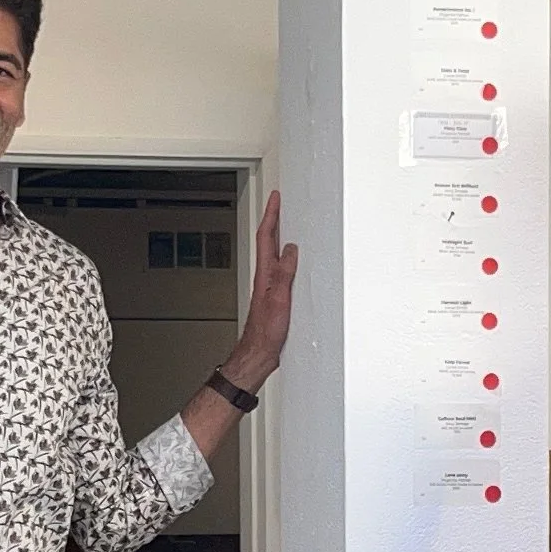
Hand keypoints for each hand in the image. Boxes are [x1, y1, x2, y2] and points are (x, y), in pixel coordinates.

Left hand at [219, 190, 299, 393]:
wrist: (259, 353)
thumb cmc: (266, 332)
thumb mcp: (280, 300)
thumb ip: (284, 273)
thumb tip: (291, 249)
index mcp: (265, 274)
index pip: (267, 237)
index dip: (272, 215)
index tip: (276, 197)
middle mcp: (266, 278)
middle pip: (269, 241)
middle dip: (274, 220)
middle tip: (279, 203)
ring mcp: (270, 286)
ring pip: (274, 254)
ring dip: (279, 236)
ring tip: (284, 222)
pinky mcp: (276, 296)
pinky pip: (281, 268)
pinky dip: (286, 257)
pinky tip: (291, 259)